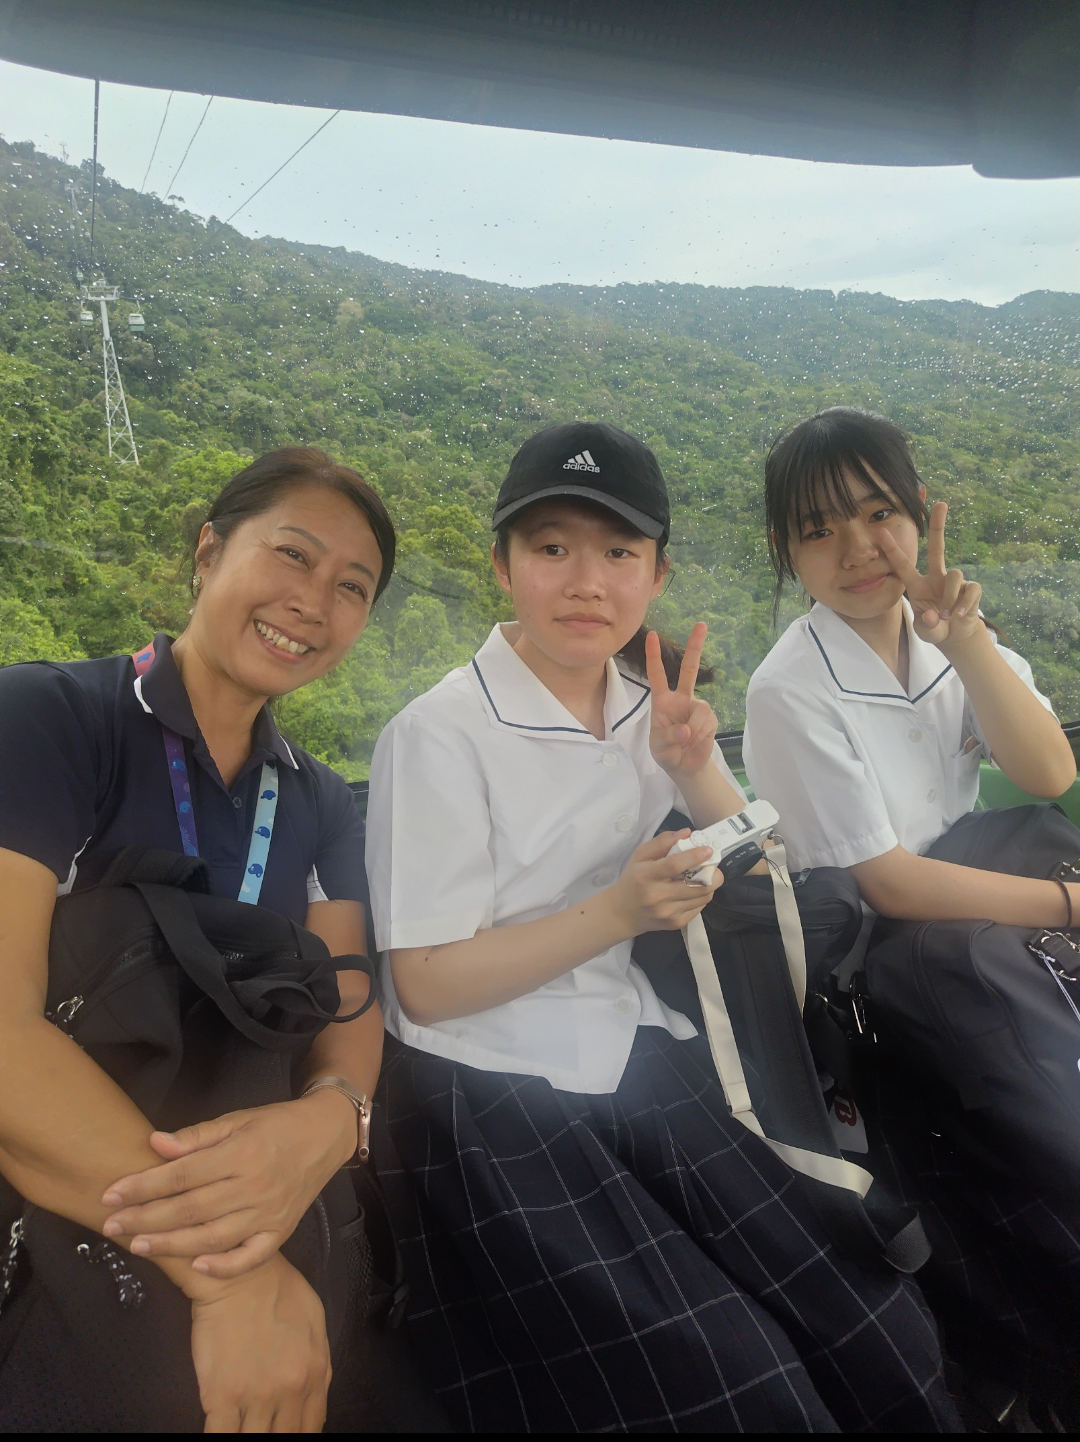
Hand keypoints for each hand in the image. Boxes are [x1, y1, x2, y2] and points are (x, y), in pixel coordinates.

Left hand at [101, 1093, 355, 1277]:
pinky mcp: (280, 1232)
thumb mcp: (237, 1119)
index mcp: (241, 1153)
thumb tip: (155, 1144)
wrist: (325, 1135)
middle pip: (190, 1209)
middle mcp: (254, 1186)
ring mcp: (269, 1213)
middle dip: (145, 1218)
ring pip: (213, 1237)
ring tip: (137, 1245)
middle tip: (111, 1225)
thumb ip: (196, 1136)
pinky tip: (196, 1268)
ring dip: (171, 1244)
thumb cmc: (275, 1124)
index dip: (143, 1185)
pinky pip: (250, 1257)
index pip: (182, 1174)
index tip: (110, 1194)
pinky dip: (224, 1266)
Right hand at [189, 1253, 330, 1431]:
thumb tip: (316, 1392)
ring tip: (243, 1427)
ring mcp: (255, 1396)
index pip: (311, 1428)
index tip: (284, 1431)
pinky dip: (221, 1439)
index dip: (298, 1436)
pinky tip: (221, 1430)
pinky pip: (221, 1437)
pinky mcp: (221, 1396)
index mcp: (315, 1373)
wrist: (239, 1274)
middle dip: (273, 1438)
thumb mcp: (314, 1320)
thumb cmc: (276, 1288)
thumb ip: (319, 1361)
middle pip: (284, 1438)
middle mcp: (289, 1391)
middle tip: (262, 1428)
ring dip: (248, 1437)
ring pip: (253, 1441)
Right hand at [604, 831, 720, 934]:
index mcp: (646, 876)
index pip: (674, 865)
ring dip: (709, 884)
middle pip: (697, 886)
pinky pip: (700, 907)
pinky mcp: (676, 923)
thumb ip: (662, 842)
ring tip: (703, 876)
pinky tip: (692, 891)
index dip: (694, 857)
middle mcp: (657, 896)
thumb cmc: (633, 880)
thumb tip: (687, 832)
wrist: (623, 913)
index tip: (708, 850)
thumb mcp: (640, 856)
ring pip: (703, 897)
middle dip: (712, 873)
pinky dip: (701, 896)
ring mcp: (668, 913)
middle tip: (712, 865)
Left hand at [646, 623, 717, 778]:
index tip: (652, 635)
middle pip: (689, 669)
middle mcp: (681, 699)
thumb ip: (669, 738)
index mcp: (662, 701)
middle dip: (695, 646)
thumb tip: (686, 731)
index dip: (654, 656)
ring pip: (701, 709)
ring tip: (686, 742)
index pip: (657, 675)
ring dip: (694, 728)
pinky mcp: (711, 719)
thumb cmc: (666, 752)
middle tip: (701, 624)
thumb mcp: (660, 748)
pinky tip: (695, 743)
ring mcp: (697, 707)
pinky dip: (701, 736)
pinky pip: (707, 723)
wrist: (685, 767)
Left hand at [878, 502, 983, 649]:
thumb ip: (926, 626)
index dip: (891, 549)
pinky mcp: (971, 588)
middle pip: (936, 548)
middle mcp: (935, 578)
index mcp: (917, 585)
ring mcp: (954, 582)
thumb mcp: (926, 632)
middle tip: (941, 504)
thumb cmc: (935, 629)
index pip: (902, 565)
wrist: (956, 636)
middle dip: (938, 526)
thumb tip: (934, 615)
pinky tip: (959, 615)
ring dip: (949, 597)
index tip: (880, 531)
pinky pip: (970, 590)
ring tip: (946, 615)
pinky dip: (964, 604)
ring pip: (954, 575)